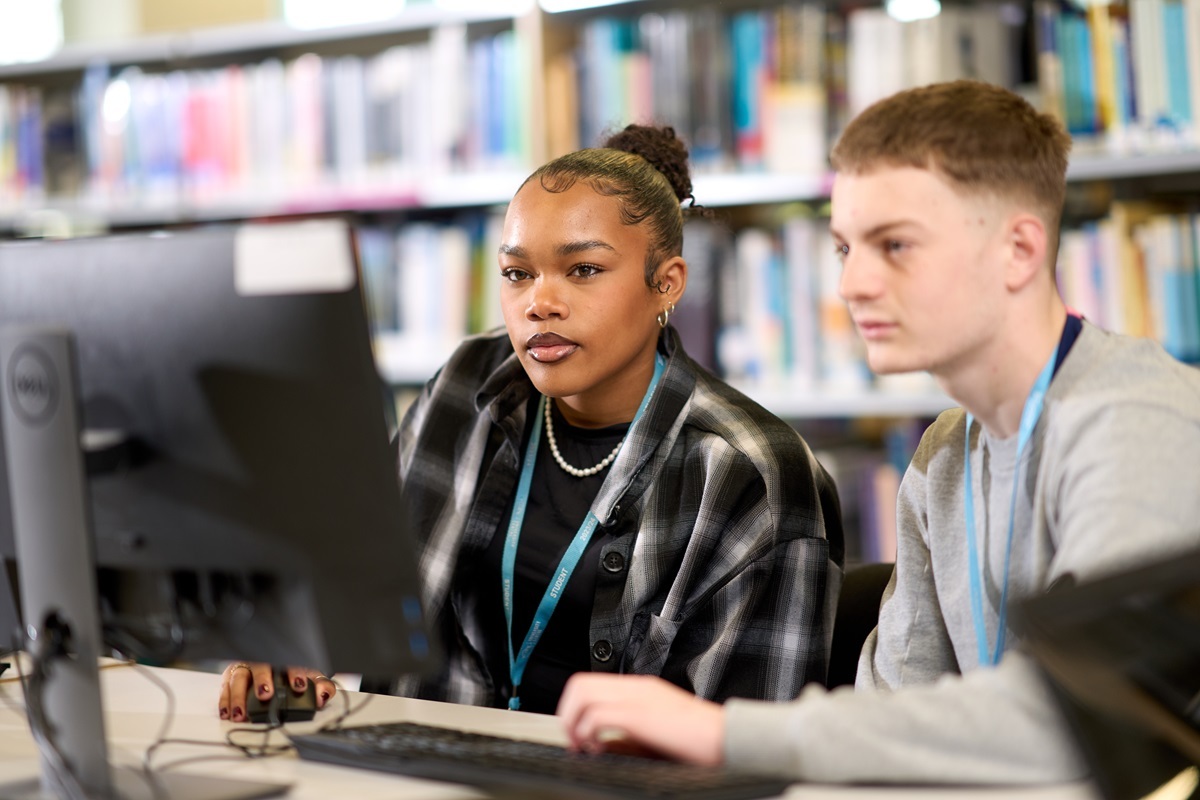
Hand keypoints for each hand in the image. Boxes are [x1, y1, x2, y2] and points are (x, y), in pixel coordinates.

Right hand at [218, 663, 336, 721]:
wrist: (279, 668)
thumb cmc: (293, 674)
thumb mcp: (309, 677)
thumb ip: (320, 686)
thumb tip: (323, 695)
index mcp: (283, 659)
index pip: (289, 662)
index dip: (294, 673)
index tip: (299, 685)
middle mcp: (262, 662)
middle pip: (259, 667)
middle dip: (262, 680)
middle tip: (266, 695)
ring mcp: (245, 669)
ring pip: (238, 679)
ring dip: (238, 697)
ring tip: (242, 713)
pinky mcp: (231, 678)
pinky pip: (225, 688)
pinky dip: (224, 701)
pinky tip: (227, 713)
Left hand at [556, 674, 724, 766]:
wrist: (729, 739)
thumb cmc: (700, 741)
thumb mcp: (657, 732)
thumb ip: (628, 733)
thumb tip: (598, 742)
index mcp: (641, 688)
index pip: (591, 683)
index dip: (574, 709)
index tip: (577, 735)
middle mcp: (637, 687)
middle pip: (580, 684)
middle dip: (567, 714)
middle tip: (575, 742)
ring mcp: (639, 697)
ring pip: (582, 694)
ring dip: (573, 723)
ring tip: (583, 746)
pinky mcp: (641, 715)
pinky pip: (596, 715)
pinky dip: (587, 733)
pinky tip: (598, 750)